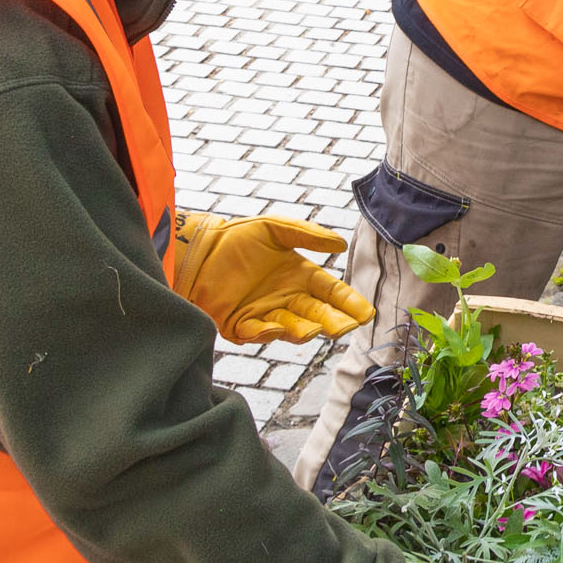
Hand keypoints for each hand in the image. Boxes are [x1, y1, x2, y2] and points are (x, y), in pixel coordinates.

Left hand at [166, 212, 372, 343]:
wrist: (196, 253)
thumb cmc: (235, 239)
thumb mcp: (274, 228)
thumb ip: (307, 234)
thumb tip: (341, 243)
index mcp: (299, 276)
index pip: (332, 292)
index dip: (349, 302)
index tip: (366, 313)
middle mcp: (288, 299)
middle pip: (319, 314)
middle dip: (334, 322)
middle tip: (345, 327)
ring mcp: (267, 315)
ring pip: (293, 328)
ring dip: (303, 330)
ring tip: (312, 329)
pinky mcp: (242, 327)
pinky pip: (259, 333)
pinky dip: (267, 332)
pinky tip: (273, 327)